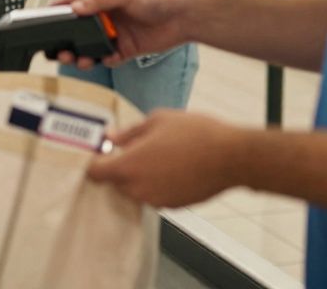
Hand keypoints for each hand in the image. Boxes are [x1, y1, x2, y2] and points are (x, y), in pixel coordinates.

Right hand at [53, 0, 191, 68]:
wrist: (184, 16)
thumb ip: (99, 0)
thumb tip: (75, 8)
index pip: (75, 2)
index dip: (59, 8)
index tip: (42, 15)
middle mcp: (107, 16)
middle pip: (78, 30)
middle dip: (66, 40)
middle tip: (56, 50)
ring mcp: (115, 34)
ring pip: (90, 47)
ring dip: (81, 54)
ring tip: (76, 60)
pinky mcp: (126, 49)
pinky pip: (108, 58)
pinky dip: (104, 60)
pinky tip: (106, 59)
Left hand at [88, 110, 245, 207]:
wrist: (232, 157)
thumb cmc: (196, 134)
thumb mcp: (157, 120)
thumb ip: (128, 132)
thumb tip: (110, 137)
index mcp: (129, 166)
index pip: (94, 173)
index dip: (95, 161)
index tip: (100, 152)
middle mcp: (139, 189)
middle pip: (115, 182)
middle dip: (120, 167)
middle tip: (137, 147)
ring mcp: (156, 201)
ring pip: (136, 189)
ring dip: (140, 175)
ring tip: (161, 154)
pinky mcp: (173, 206)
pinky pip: (155, 194)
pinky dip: (158, 183)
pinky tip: (174, 166)